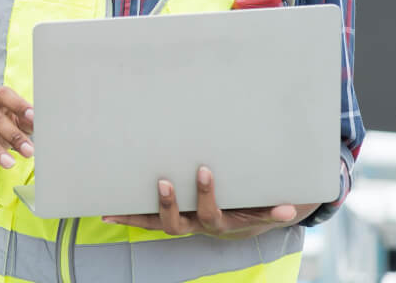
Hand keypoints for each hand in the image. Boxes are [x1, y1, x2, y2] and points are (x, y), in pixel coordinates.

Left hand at [102, 167, 317, 236]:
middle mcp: (196, 226)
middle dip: (170, 204)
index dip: (206, 195)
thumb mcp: (266, 209)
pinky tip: (104, 210)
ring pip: (157, 225)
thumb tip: (291, 208)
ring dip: (137, 216)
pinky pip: (144, 220)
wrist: (240, 224)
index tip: (204, 170)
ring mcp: (181, 223)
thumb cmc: (253, 208)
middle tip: (163, 181)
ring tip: (115, 206)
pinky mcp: (168, 218)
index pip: (211, 213)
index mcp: (219, 223)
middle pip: (177, 224)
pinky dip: (126, 216)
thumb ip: (277, 209)